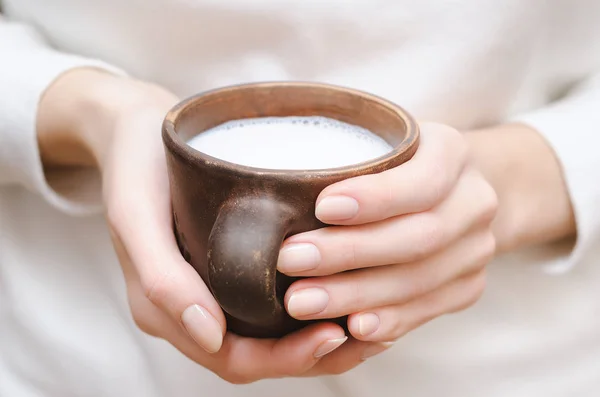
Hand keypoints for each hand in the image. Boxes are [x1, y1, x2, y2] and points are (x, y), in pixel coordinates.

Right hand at [37, 69, 383, 382]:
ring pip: (273, 333)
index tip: (335, 333)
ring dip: (323, 335)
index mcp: (167, 310)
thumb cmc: (136, 168)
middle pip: (263, 354)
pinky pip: (274, 300)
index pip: (234, 359)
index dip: (286, 358)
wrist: (136, 130)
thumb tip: (209, 336)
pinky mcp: (231, 263)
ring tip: (375, 317)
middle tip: (371, 331)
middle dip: (317, 352)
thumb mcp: (137, 216)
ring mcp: (214, 287)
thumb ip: (162, 279)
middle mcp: (194, 308)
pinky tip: (349, 286)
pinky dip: (314, 303)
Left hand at [277, 123, 497, 352]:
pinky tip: (349, 327)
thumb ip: (348, 151)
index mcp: (452, 153)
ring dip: (357, 295)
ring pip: (419, 281)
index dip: (375, 198)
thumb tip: (279, 175)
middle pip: (419, 237)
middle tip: (291, 260)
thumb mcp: (382, 140)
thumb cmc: (398, 164)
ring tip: (303, 301)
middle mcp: (475, 202)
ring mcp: (477, 250)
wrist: (453, 193)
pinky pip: (426, 311)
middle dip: (350, 253)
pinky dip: (386, 320)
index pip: (422, 180)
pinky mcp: (467, 287)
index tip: (322, 207)